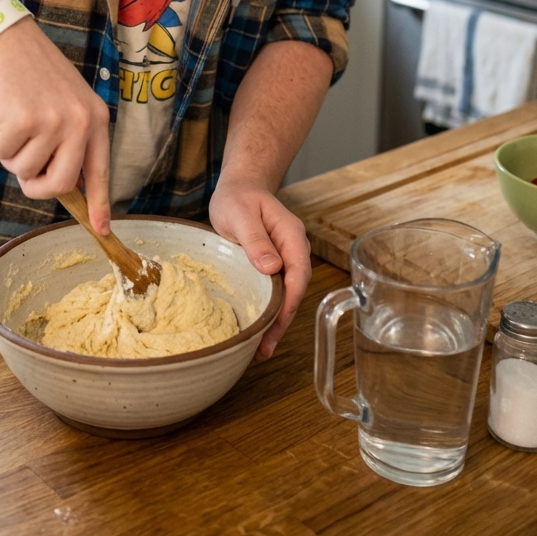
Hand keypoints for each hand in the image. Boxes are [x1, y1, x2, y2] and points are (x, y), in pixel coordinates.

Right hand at [0, 17, 110, 234]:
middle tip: (22, 169)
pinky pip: (1, 152)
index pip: (100, 171)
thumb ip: (69, 139)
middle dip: (35, 186)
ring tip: (9, 120)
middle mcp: (80, 122)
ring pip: (23, 170)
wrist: (6, 38)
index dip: (99, 203)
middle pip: (59, 185)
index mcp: (95, 118)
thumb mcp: (64, 102)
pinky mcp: (24, 120)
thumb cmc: (31, 73)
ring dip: (8, 153)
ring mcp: (53, 122)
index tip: (102, 229)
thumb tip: (65, 185)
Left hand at [208, 174, 310, 359]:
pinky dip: (268, 309)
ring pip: (286, 294)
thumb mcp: (242, 214)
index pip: (298, 273)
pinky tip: (257, 327)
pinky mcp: (272, 265)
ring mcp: (285, 258)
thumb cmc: (238, 197)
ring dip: (276, 320)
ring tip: (260, 348)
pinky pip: (274, 290)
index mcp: (291, 236)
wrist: (239, 187)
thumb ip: (256, 239)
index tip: (277, 324)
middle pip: (295, 290)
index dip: (290, 301)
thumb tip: (272, 267)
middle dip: (283, 320)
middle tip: (265, 348)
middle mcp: (293, 249)